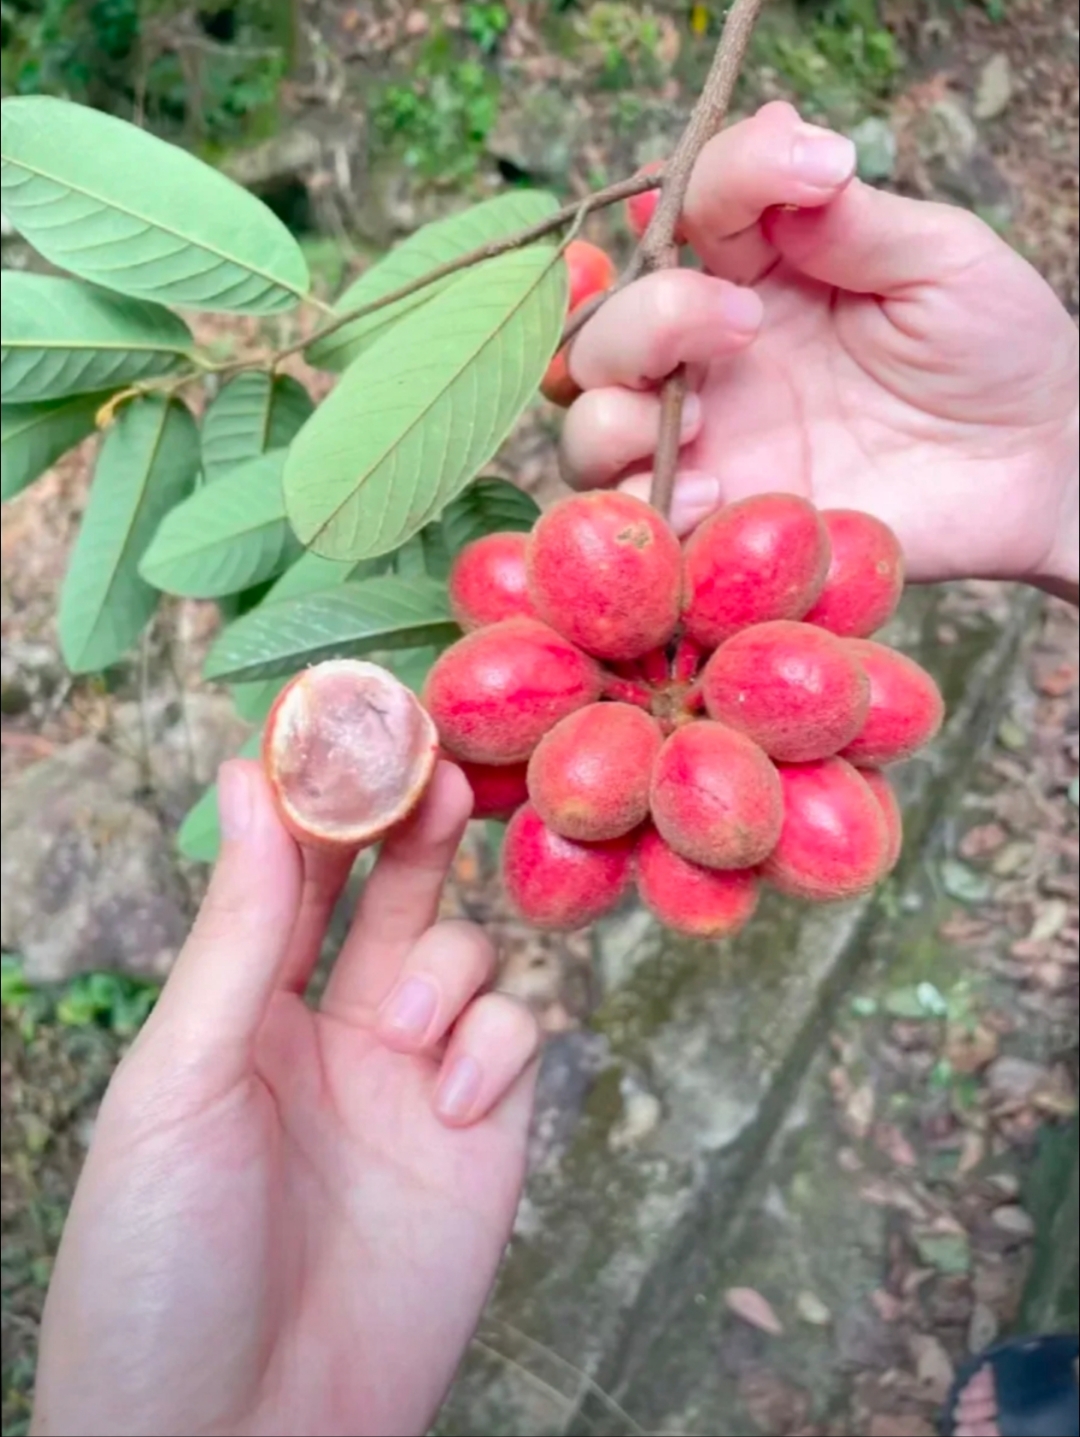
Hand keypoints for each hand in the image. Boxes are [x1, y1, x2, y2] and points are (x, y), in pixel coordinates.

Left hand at [32, 761, 539, 1436]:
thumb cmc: (161, 1266)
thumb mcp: (183, 1080)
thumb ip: (236, 931)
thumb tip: (246, 778)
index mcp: (240, 1008)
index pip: (292, 869)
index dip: (325, 796)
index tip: (354, 720)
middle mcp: (331, 1028)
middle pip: (392, 888)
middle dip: (415, 824)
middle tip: (437, 770)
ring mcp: (412, 1079)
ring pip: (465, 950)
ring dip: (444, 968)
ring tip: (403, 1040)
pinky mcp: (483, 1135)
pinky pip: (519, 1034)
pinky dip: (496, 1049)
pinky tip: (450, 1112)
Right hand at [561, 102, 1078, 595]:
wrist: (1032, 469)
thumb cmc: (993, 352)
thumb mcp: (945, 260)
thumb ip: (859, 220)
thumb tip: (786, 149)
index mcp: (759, 271)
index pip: (694, 208)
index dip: (726, 176)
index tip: (813, 168)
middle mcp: (711, 352)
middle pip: (605, 325)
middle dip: (651, 313)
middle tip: (743, 321)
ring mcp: (710, 438)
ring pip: (588, 416)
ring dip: (615, 406)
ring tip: (705, 410)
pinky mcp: (722, 516)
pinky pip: (636, 511)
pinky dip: (648, 497)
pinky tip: (714, 485)